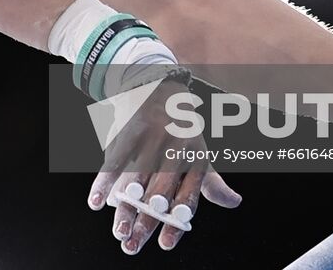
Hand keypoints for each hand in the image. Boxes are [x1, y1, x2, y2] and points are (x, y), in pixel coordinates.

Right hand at [84, 80, 241, 253]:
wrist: (158, 87)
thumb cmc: (180, 129)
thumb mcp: (199, 152)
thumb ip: (212, 183)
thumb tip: (235, 203)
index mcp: (197, 157)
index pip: (188, 196)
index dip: (177, 223)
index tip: (165, 245)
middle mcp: (177, 148)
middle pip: (160, 193)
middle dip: (146, 221)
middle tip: (132, 246)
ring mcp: (153, 138)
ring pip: (136, 181)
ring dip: (126, 209)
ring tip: (119, 232)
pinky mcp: (131, 130)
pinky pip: (115, 161)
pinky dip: (104, 183)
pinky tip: (97, 203)